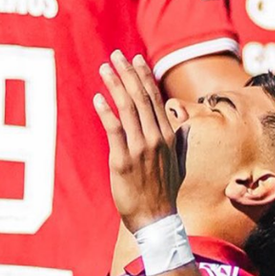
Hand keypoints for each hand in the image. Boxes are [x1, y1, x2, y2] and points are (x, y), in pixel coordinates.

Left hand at [93, 51, 180, 232]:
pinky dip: (106, 112)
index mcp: (168, 136)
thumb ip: (174, 138)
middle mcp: (156, 138)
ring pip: (127, 108)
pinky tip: (98, 98)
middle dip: (128, 73)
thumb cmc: (163, 191)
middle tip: (116, 55)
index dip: (144, 76)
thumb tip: (176, 122)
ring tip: (104, 69)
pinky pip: (114, 131)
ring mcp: (140, 149)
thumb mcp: (175, 160)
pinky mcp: (123, 161)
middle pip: (140, 97)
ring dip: (115, 85)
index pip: (155, 98)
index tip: (135, 59)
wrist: (157, 220)